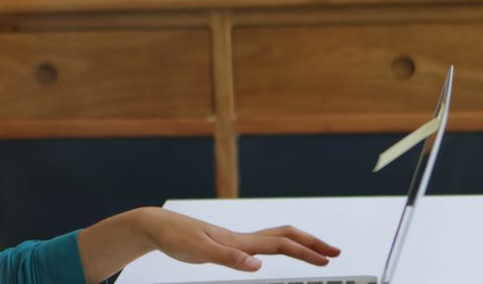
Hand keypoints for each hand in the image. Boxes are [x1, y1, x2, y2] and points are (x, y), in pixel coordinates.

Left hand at [138, 208, 339, 271]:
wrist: (156, 225)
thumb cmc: (175, 236)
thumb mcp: (200, 251)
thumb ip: (228, 258)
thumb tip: (257, 265)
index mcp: (239, 241)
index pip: (280, 244)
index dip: (306, 253)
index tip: (328, 261)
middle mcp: (240, 238)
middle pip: (284, 236)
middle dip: (311, 244)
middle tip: (334, 253)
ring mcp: (233, 240)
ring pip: (273, 237)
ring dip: (297, 242)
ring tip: (314, 250)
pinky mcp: (224, 244)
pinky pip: (259, 242)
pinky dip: (276, 244)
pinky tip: (274, 251)